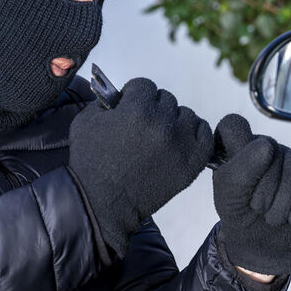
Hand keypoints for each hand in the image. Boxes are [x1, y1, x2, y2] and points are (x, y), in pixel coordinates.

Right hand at [69, 78, 212, 256]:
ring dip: (174, 121)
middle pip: (166, 99)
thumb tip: (121, 94)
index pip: (145, 86)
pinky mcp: (193, 162)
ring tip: (160, 136)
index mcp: (137, 109)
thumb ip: (105, 100)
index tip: (129, 107)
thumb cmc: (90, 163)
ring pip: (187, 115)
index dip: (134, 96)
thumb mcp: (85, 121)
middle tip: (143, 126)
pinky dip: (195, 134)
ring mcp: (181, 143)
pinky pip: (205, 134)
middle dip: (153, 109)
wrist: (104, 204)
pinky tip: (181, 140)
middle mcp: (163, 123)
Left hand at [212, 114, 290, 274]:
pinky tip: (290, 215)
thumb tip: (267, 145)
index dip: (235, 147)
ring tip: (272, 215)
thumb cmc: (241, 215)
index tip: (235, 176)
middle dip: (261, 192)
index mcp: (234, 146)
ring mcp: (286, 154)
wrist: (266, 243)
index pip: (233, 125)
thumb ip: (240, 171)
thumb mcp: (228, 198)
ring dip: (280, 204)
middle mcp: (261, 144)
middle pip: (265, 155)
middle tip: (255, 208)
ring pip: (289, 169)